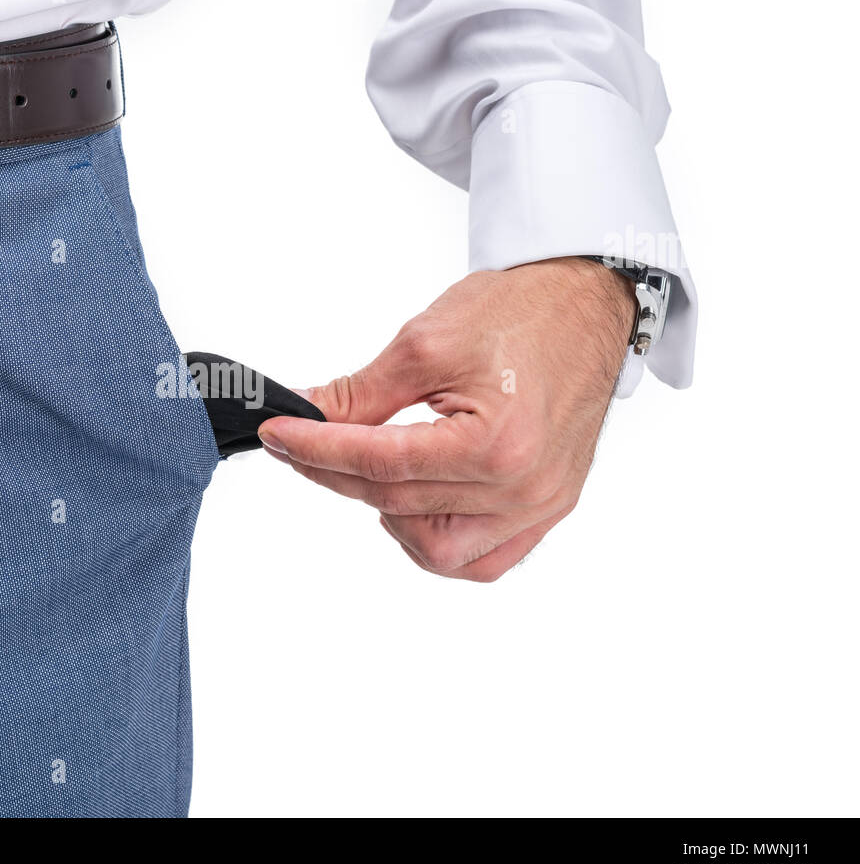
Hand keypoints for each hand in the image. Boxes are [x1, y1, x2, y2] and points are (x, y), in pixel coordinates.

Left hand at [257, 257, 635, 581]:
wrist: (585, 303)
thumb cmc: (522, 311)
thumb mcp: (426, 342)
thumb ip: (360, 393)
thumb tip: (306, 414)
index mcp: (497, 443)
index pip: (379, 462)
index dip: (315, 449)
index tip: (278, 434)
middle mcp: (523, 487)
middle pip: (397, 502)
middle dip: (334, 472)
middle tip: (298, 443)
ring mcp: (540, 506)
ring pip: (437, 551)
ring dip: (388, 516)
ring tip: (367, 469)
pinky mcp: (548, 509)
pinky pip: (483, 560)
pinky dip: (438, 542)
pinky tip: (414, 503)